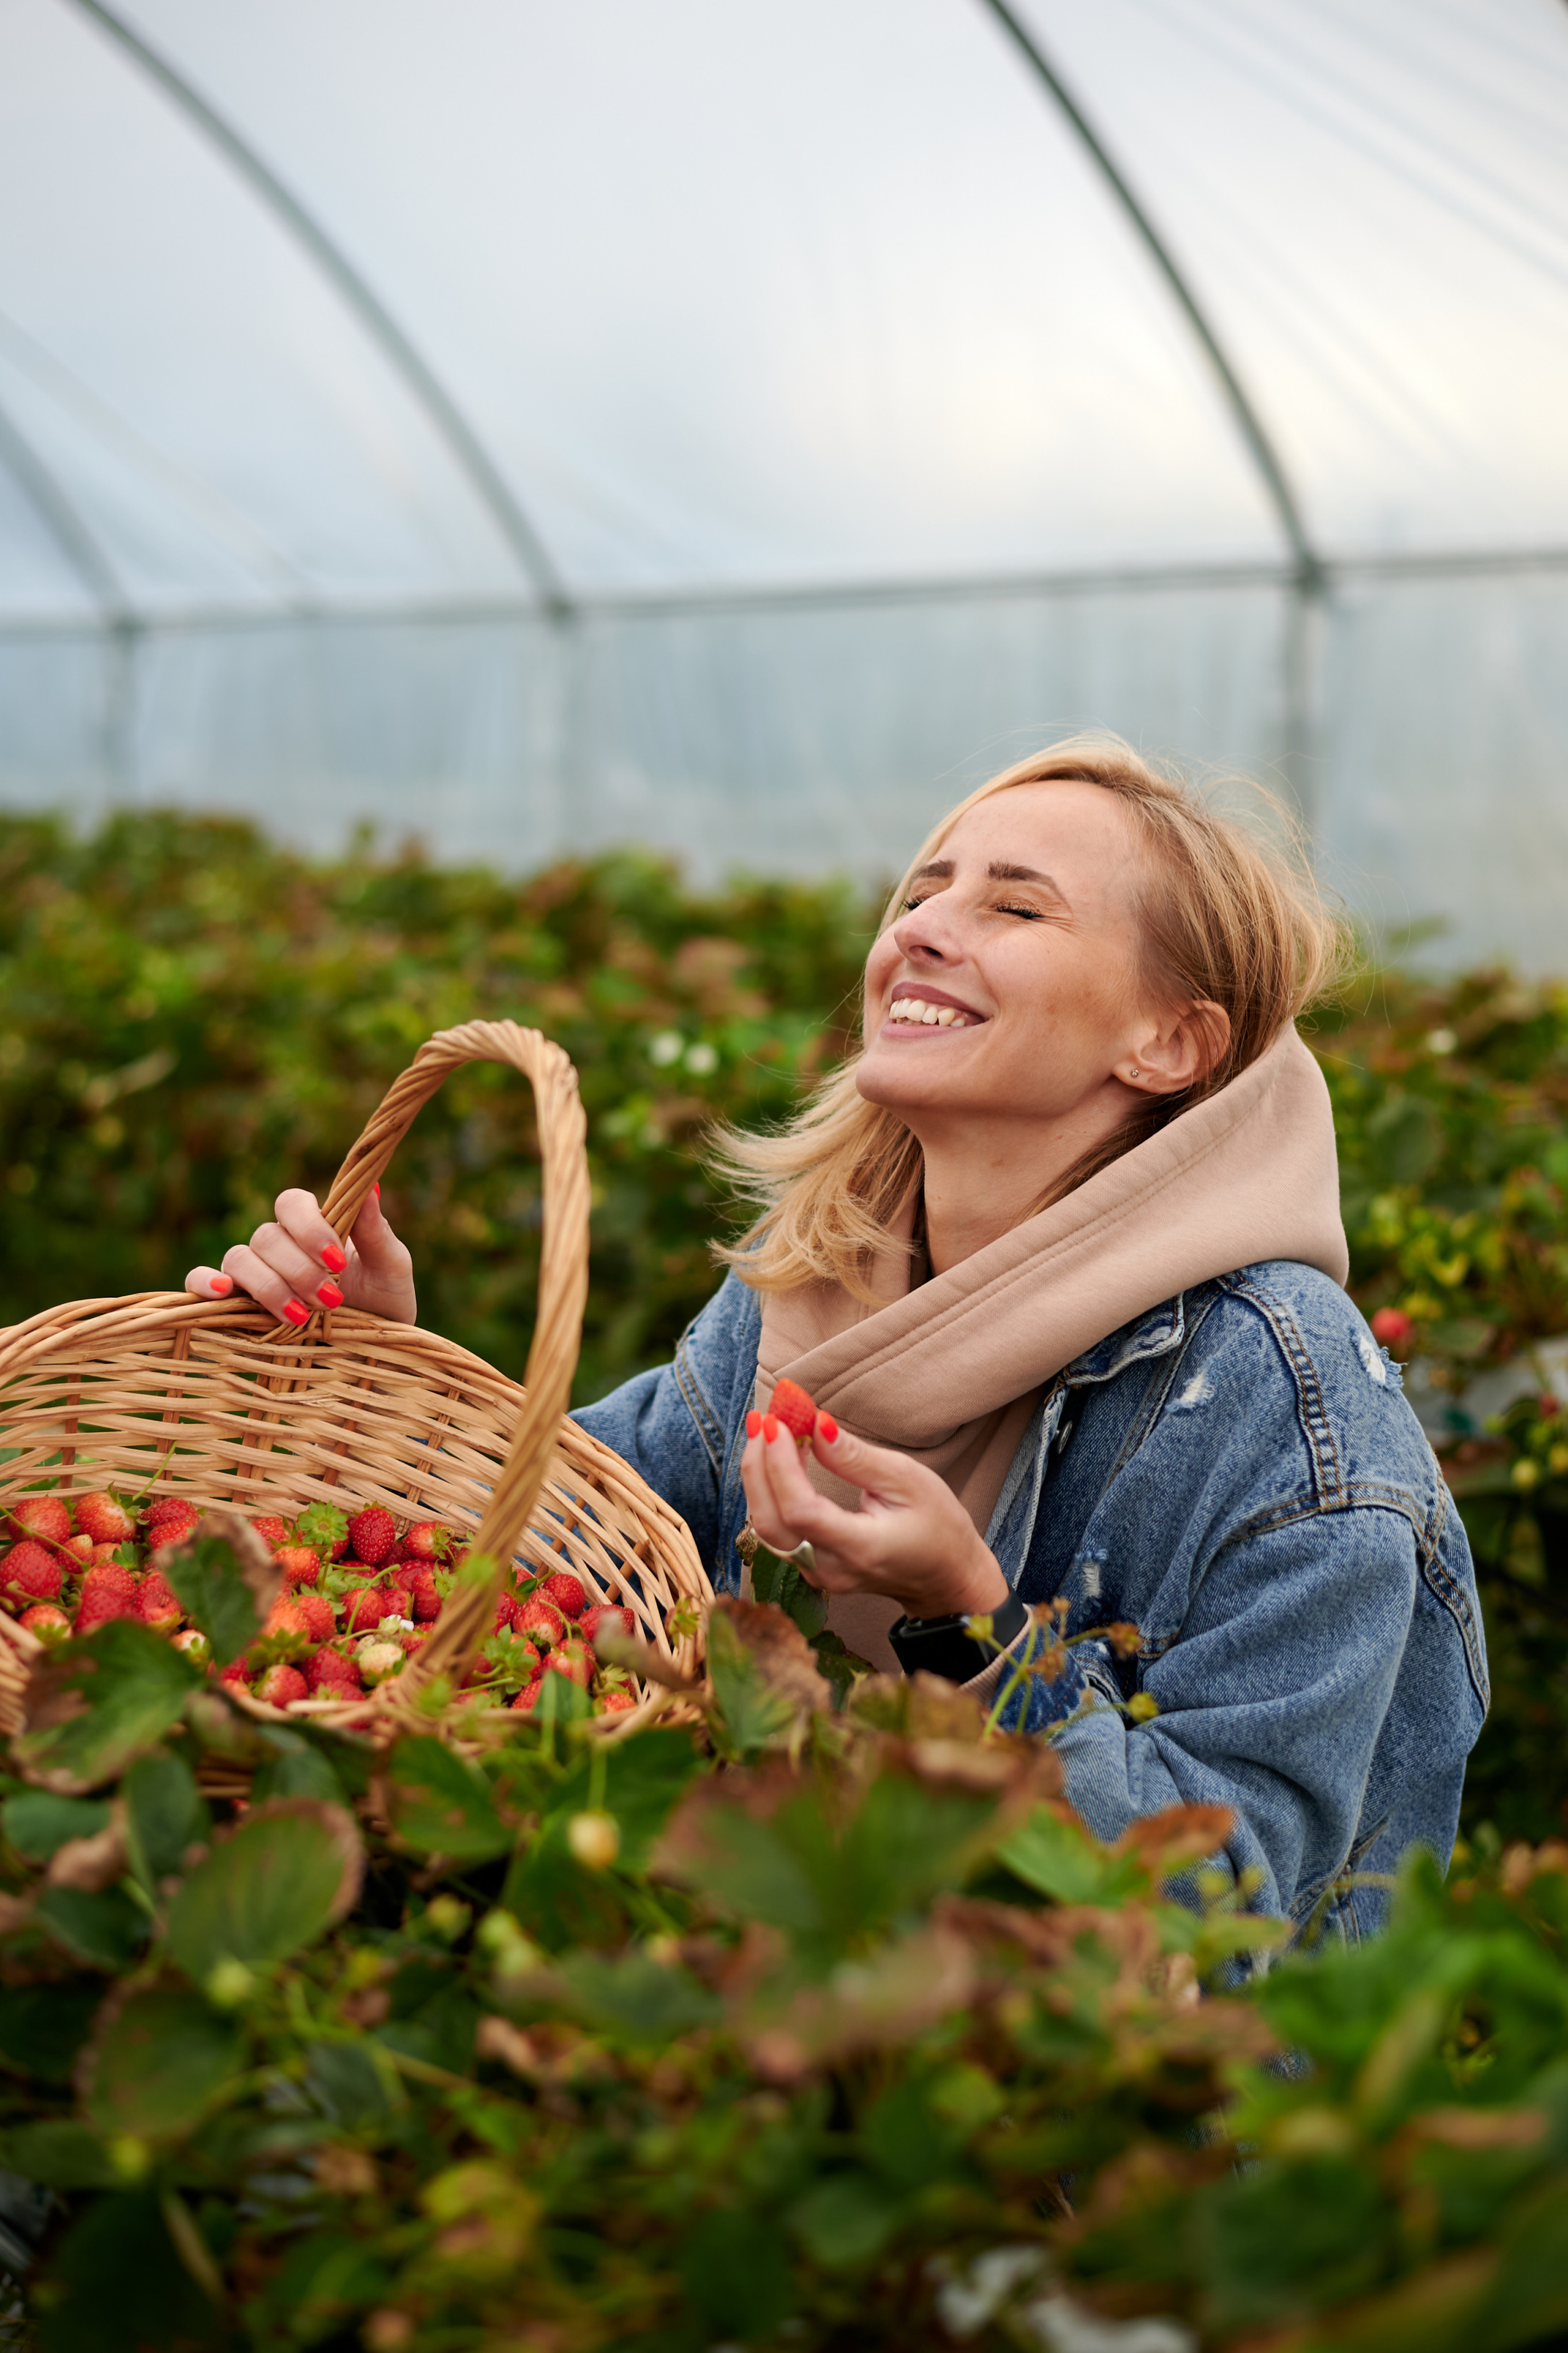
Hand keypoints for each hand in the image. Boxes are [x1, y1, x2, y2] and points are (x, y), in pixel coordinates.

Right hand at [185, 1186, 415, 1326]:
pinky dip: (203, 1281)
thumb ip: (376, 1232)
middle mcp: (280, 1246)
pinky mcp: (234, 1305)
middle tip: (332, 1300)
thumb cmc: (385, 1307)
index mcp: (316, 1227)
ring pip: (238, 1258)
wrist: (374, 1357)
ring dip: (269, 1285)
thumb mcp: (391, 1271)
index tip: (338, 1261)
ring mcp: (254, 1274)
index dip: (309, 1227)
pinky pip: (199, 1281)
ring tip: (300, 1315)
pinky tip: (222, 1292)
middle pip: (267, 1236)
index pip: (292, 1203)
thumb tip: (369, 1187)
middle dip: (299, 1269)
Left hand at [741, 1410, 1009, 1620]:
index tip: (778, 1422)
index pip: (801, 1511)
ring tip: (765, 1430)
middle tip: (762, 1417)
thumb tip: (816, 1425)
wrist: (946, 1576)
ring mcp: (817, 1574)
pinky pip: (777, 1530)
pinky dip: (770, 1490)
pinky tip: (776, 1457)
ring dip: (759, 1476)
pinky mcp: (811, 1568)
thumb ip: (856, 1458)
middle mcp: (831, 1568)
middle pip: (771, 1522)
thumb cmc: (937, 1525)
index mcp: (860, 1549)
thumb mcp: (907, 1480)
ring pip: (766, 1528)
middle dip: (758, 1465)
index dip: (780, 1466)